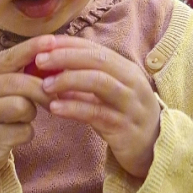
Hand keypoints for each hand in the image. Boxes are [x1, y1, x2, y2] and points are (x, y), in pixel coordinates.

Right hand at [0, 38, 52, 188]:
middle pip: (20, 83)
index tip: (53, 41)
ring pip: (23, 107)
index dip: (32, 48)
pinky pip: (23, 131)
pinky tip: (13, 134)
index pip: (9, 57)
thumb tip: (53, 55)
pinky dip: (26, 133)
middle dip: (42, 90)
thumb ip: (18, 72)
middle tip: (53, 97)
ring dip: (31, 114)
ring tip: (21, 117)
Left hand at [33, 38, 160, 180]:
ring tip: (45, 85)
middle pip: (97, 60)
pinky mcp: (124, 127)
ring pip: (100, 82)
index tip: (42, 44)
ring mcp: (130, 104)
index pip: (94, 48)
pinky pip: (97, 113)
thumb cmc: (122, 116)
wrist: (152, 148)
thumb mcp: (106, 95)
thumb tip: (49, 69)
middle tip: (39, 60)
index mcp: (125, 69)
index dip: (67, 44)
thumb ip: (84, 80)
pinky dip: (74, 107)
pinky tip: (55, 108)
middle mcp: (131, 81)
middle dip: (66, 57)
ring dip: (69, 80)